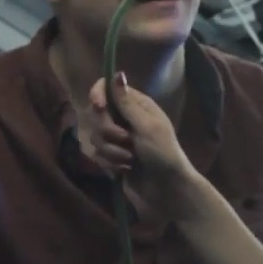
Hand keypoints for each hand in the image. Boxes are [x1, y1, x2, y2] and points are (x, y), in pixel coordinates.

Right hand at [85, 72, 198, 218]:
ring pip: (95, 137)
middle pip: (95, 114)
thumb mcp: (147, 126)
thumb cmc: (163, 154)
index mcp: (136, 104)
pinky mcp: (113, 157)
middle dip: (107, 131)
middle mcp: (124, 118)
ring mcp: (117, 138)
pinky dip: (111, 164)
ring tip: (130, 160)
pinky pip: (97, 155)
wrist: (167, 190)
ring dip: (112, 151)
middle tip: (127, 141)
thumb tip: (117, 73)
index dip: (97, 95)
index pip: (106, 88)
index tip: (99, 108)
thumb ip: (127, 103)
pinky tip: (125, 170)